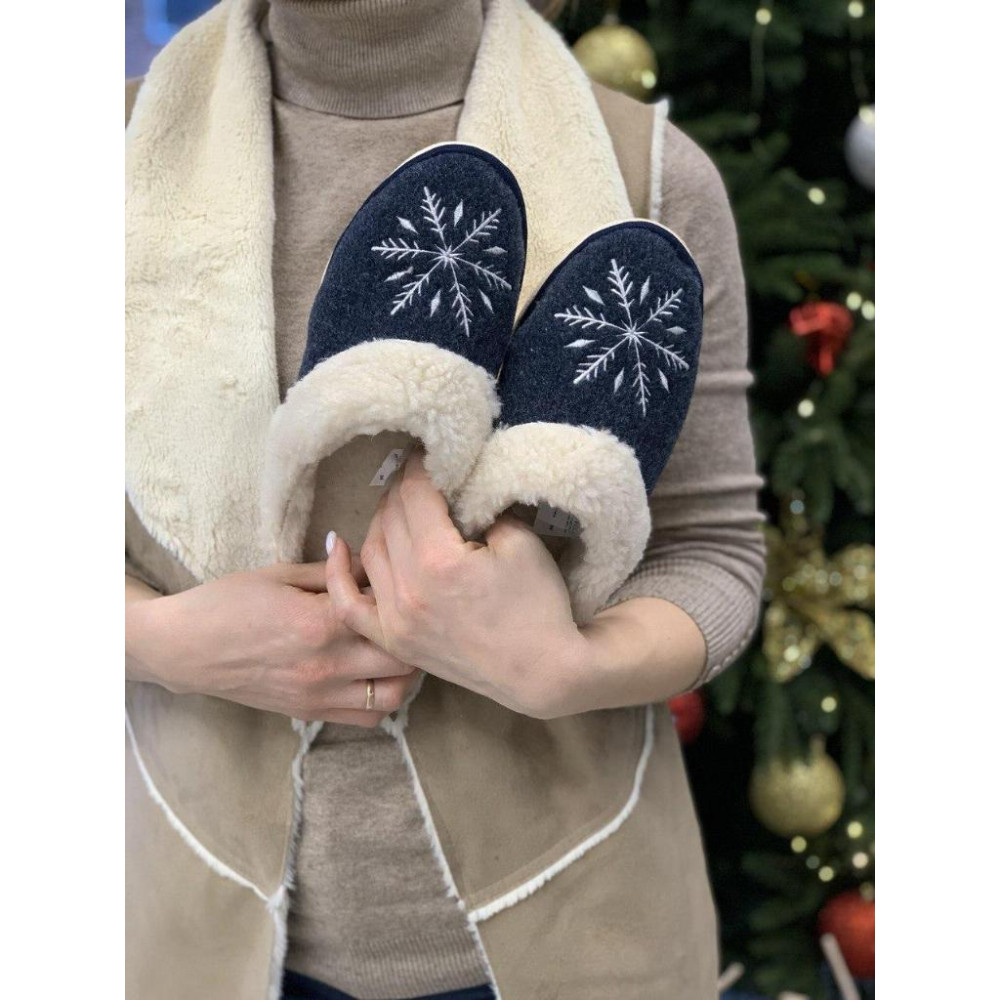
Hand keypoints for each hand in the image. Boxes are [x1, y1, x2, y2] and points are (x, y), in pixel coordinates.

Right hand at [125, 562, 420, 727]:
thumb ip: (330, 572)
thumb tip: (367, 560)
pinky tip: (375, 675)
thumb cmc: (227, 603)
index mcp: (319, 623)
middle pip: (402, 657)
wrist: (184, 649)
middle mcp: (326, 665)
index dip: (395, 593)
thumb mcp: (279, 574)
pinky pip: (367, 719)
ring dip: (406, 672)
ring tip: (397, 647)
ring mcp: (319, 695)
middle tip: (406, 615)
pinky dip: (382, 700)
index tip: (390, 580)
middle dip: (411, 633)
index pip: (384, 612)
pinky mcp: (311, 713)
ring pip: (395, 696)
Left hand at [325, 454, 587, 717]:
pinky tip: (338, 546)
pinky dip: (339, 575)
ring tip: (401, 507)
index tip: (429, 455)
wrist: (541, 671)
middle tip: (420, 478)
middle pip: (389, 517)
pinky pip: (350, 605)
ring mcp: (396, 618)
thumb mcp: (520, 542)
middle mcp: (408, 588)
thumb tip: (457, 489)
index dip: (420, 467)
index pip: (414, 494)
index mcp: (439, 559)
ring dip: (382, 520)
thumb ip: (482, 509)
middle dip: (403, 489)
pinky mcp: (395, 640)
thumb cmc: (539, 605)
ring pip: (370, 550)